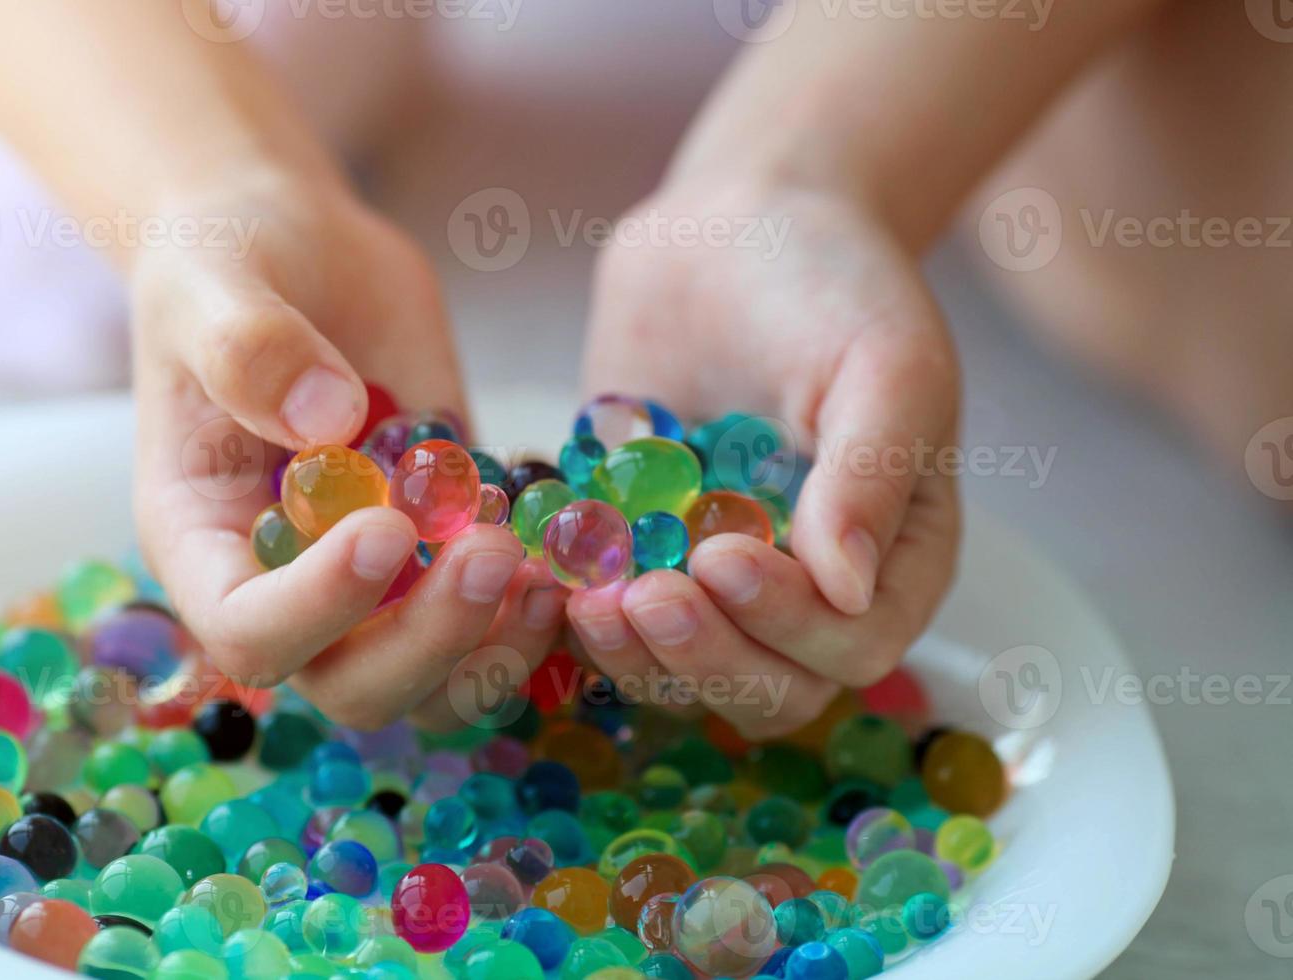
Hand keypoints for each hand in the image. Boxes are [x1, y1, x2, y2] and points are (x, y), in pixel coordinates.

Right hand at [131, 170, 566, 730]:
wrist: (300, 248)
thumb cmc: (230, 260)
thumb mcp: (216, 281)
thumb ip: (252, 349)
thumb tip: (326, 423)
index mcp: (205, 543)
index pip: (249, 631)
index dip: (319, 607)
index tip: (385, 526)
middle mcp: (289, 584)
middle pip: (354, 686)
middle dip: (430, 640)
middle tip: (491, 550)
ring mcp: (376, 580)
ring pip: (436, 684)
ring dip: (495, 649)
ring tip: (544, 572)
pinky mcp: (446, 549)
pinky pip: (494, 627)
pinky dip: (536, 615)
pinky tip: (571, 554)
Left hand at [573, 185, 960, 738]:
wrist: (737, 223)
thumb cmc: (834, 282)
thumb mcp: (884, 361)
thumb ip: (871, 475)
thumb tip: (845, 592)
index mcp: (891, 557)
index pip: (853, 643)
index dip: (789, 625)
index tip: (723, 558)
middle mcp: (806, 588)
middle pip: (767, 686)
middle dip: (704, 657)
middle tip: (642, 599)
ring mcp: (715, 579)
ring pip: (682, 672)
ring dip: (633, 654)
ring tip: (584, 600)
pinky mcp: (639, 552)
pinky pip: (609, 617)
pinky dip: (573, 615)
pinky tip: (537, 577)